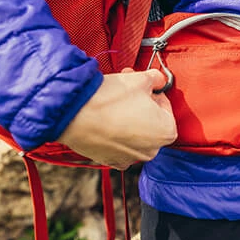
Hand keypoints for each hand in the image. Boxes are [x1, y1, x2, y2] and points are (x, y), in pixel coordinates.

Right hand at [57, 68, 176, 169]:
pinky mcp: (110, 161)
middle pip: (150, 122)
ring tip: (114, 102)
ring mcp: (130, 158)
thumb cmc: (110, 98)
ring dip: (128, 118)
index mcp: (166, 132)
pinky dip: (114, 133)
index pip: (166, 108)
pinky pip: (118, 144)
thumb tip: (159, 80)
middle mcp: (151, 150)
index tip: (142, 87)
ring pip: (134, 133)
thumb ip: (157, 79)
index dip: (154, 94)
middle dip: (141, 105)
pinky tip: (104, 119)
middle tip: (128, 90)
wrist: (74, 114)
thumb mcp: (141, 79)